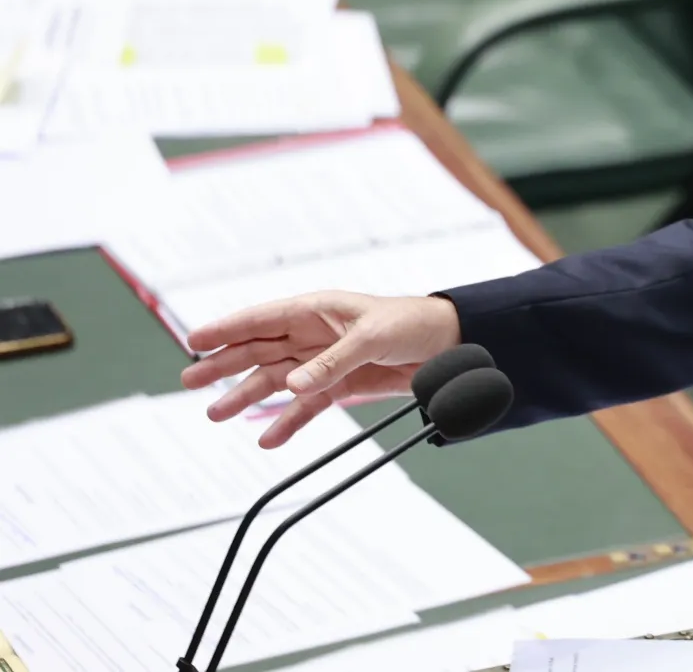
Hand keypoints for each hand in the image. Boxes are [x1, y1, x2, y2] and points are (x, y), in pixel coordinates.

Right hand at [181, 291, 462, 447]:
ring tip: (216, 413)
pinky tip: (268, 438)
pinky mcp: (338, 386)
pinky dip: (287, 421)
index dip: (227, 328)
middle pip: (258, 350)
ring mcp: (322, 362)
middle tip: (190, 381)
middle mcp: (313, 335)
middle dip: (224, 364)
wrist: (447, 347)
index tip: (194, 340)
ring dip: (247, 396)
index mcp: (317, 310)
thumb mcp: (371, 337)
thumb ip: (330, 362)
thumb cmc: (411, 324)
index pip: (262, 318)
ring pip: (275, 380)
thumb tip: (291, 385)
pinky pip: (305, 406)